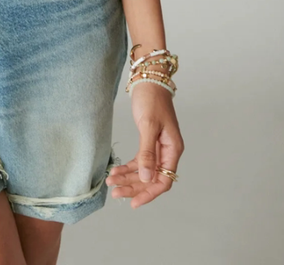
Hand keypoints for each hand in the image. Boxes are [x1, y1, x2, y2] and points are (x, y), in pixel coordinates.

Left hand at [105, 84, 183, 207]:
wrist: (149, 80)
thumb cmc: (152, 100)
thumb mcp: (149, 125)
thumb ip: (147, 152)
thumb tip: (147, 177)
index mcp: (173, 150)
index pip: (164, 181)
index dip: (149, 193)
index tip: (133, 202)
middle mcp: (167, 152)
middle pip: (152, 179)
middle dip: (134, 187)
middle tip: (115, 193)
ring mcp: (158, 148)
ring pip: (144, 172)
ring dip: (128, 178)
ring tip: (111, 183)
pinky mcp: (148, 142)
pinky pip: (138, 161)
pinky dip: (127, 167)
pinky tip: (114, 170)